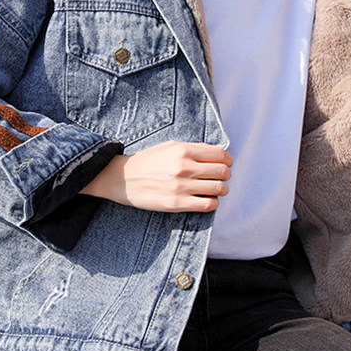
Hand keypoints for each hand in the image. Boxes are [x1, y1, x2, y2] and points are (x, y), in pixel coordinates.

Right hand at [81, 140, 231, 212]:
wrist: (123, 178)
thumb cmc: (148, 161)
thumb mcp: (171, 146)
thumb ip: (196, 148)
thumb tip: (221, 149)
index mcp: (184, 150)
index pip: (220, 154)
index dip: (227, 160)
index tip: (224, 164)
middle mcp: (185, 167)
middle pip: (223, 171)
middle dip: (225, 174)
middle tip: (220, 177)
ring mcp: (181, 186)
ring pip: (219, 189)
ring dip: (221, 189)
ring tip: (215, 189)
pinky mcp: (177, 204)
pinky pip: (208, 205)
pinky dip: (213, 203)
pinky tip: (206, 199)